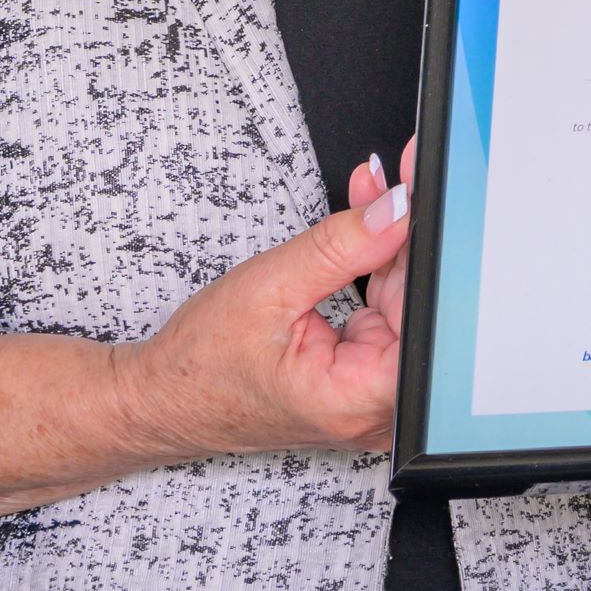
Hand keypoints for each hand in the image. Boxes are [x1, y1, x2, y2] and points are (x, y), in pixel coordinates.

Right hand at [112, 155, 416, 460]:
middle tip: (396, 182)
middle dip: (404, 238)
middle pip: (417, 309)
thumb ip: (340, 247)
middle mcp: (372, 408)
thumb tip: (396, 212)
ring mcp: (368, 395)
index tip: (422, 196)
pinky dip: (372, 268)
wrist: (164, 398)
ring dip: (387, 246)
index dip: (426, 252)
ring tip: (369, 197)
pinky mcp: (360, 377)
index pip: (425, 320)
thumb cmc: (200, 365)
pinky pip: (383, 313)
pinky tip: (363, 229)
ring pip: (402, 305)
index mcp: (355, 399)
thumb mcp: (270, 288)